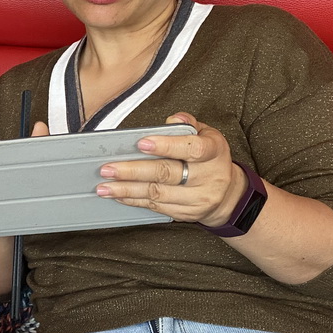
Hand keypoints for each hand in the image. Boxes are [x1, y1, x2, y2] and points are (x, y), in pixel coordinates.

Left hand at [95, 112, 246, 225]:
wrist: (228, 194)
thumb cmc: (210, 159)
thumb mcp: (207, 135)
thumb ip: (188, 124)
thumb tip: (173, 119)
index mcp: (214, 152)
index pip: (191, 148)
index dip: (166, 146)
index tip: (141, 144)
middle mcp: (208, 177)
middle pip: (167, 173)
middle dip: (133, 171)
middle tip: (108, 169)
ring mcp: (198, 198)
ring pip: (158, 193)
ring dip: (127, 189)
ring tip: (105, 186)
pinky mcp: (187, 214)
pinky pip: (156, 207)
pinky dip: (134, 200)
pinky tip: (119, 195)